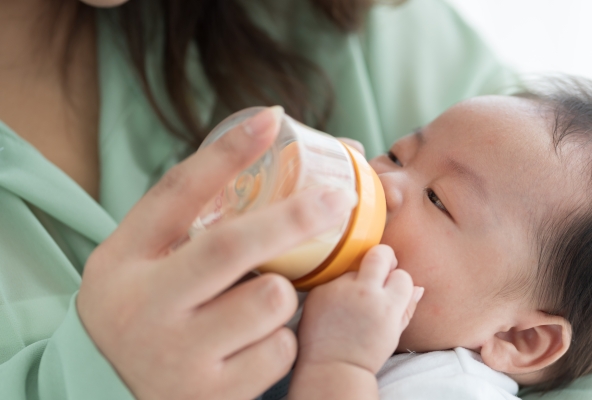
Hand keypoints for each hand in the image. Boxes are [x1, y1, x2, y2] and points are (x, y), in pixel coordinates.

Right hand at [77, 107, 357, 399]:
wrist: (116, 393)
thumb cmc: (152, 309)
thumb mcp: (149, 262)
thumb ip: (194, 218)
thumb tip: (269, 153)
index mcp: (124, 261)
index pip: (177, 194)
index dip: (227, 153)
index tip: (273, 118)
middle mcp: (142, 307)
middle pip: (232, 246)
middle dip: (295, 216)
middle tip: (338, 199)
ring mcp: (175, 356)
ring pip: (271, 299)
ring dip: (282, 295)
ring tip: (253, 308)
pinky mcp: (210, 396)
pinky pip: (280, 350)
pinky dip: (279, 343)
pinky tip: (249, 350)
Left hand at [296, 245, 423, 373]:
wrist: (332, 369)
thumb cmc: (365, 354)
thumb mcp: (393, 335)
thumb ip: (407, 308)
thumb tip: (418, 288)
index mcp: (387, 305)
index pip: (402, 275)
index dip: (398, 282)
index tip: (392, 290)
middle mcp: (364, 292)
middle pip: (379, 253)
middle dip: (384, 257)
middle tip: (380, 269)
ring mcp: (338, 289)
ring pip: (353, 269)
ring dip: (355, 280)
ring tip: (350, 306)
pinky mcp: (319, 290)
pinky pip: (332, 281)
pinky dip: (335, 291)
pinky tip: (334, 310)